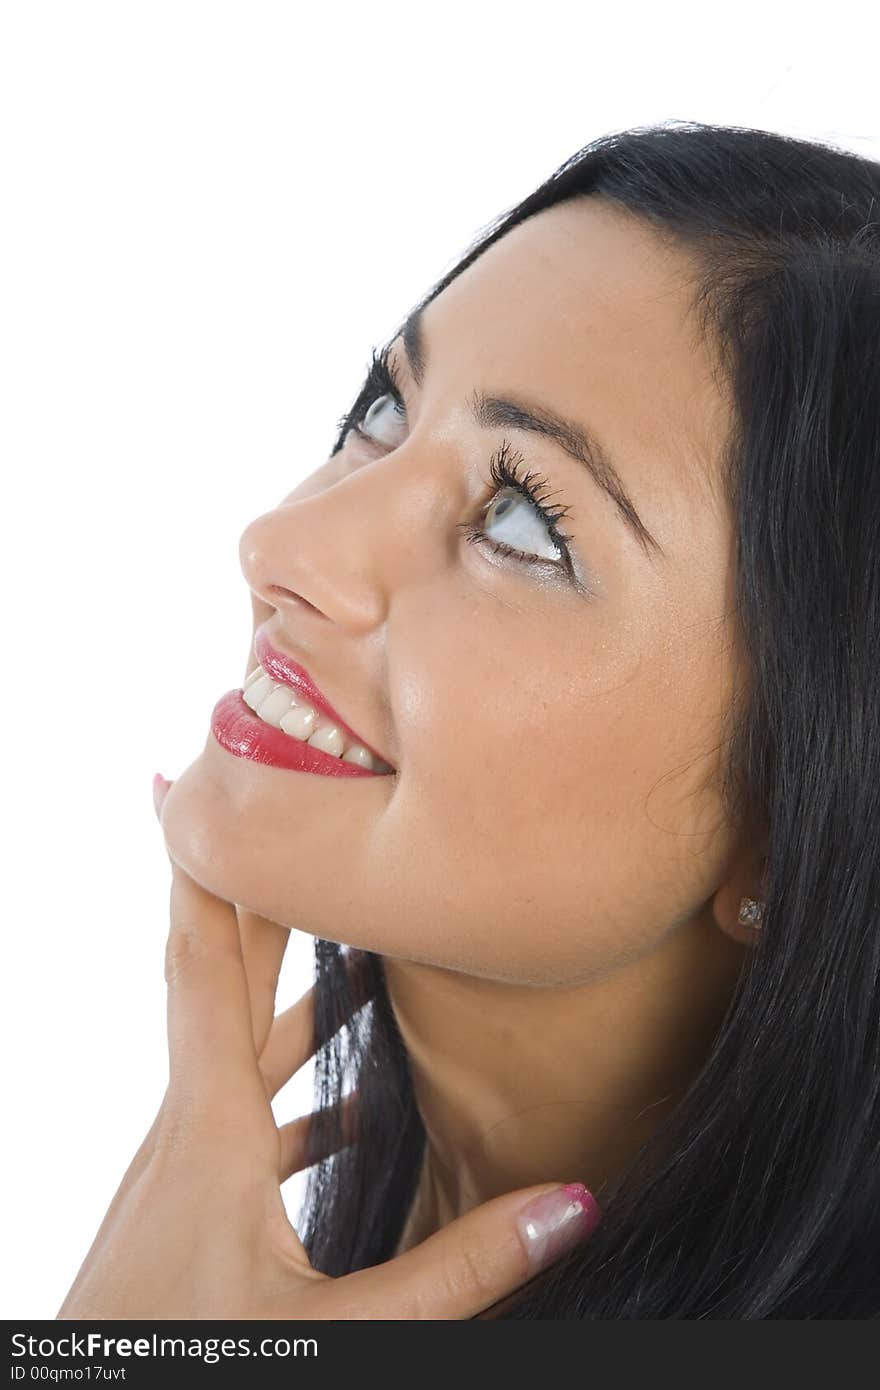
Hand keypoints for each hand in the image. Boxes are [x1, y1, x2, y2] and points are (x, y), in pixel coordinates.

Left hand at [56, 777, 600, 1319]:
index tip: (188, 784)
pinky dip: (287, 1077)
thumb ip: (457, 1271)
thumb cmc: (192, 1370)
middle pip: (221, 975)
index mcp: (210, 1133)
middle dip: (248, 886)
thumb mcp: (336, 1328)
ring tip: (338, 930)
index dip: (200, 871)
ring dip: (276, 978)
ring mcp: (180, 1165)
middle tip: (274, 808)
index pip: (205, 966)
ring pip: (232, 1040)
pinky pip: (241, 1107)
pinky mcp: (186, 1201)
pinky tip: (343, 1104)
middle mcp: (185, 1129)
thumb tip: (573, 1202)